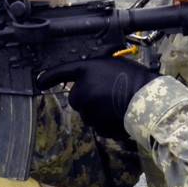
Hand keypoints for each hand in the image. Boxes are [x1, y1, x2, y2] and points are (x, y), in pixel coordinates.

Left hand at [37, 55, 157, 138]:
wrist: (148, 100)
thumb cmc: (134, 78)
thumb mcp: (114, 62)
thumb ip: (98, 65)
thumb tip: (93, 68)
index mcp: (87, 70)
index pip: (61, 72)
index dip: (48, 77)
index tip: (39, 82)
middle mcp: (83, 89)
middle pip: (75, 98)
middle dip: (86, 98)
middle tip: (105, 94)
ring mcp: (89, 109)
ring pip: (86, 112)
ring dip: (96, 110)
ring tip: (115, 103)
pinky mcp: (96, 124)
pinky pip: (96, 124)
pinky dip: (104, 121)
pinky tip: (117, 114)